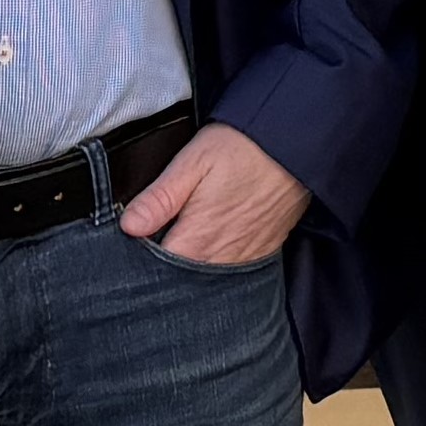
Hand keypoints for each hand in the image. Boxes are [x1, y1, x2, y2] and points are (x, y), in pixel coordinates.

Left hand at [120, 122, 309, 264]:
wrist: (297, 145)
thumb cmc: (244, 148)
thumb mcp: (194, 162)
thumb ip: (160, 198)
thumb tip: (129, 226)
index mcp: (197, 240)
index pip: (154, 272)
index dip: (136, 263)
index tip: (128, 247)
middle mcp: (220, 259)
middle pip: (178, 281)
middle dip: (160, 270)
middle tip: (150, 245)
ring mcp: (243, 259)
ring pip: (203, 279)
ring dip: (187, 269)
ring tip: (177, 245)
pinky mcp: (261, 252)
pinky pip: (229, 271)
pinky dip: (213, 264)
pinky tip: (207, 246)